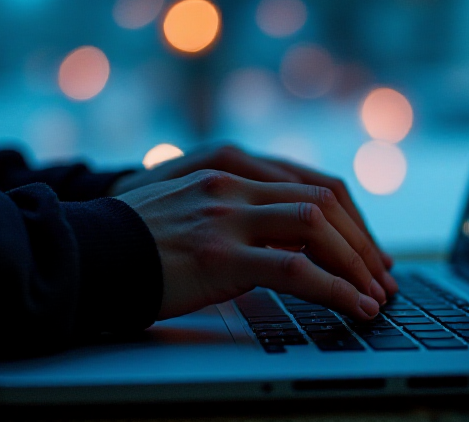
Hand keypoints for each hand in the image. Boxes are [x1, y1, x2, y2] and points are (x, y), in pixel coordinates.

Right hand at [115, 169, 396, 320]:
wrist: (85, 250)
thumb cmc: (135, 233)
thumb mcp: (188, 196)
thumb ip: (233, 199)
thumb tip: (282, 229)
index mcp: (230, 161)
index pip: (313, 182)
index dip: (352, 218)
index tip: (369, 249)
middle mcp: (233, 178)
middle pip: (324, 201)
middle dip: (364, 243)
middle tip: (383, 278)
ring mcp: (227, 213)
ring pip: (318, 227)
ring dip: (357, 264)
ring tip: (373, 296)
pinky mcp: (220, 253)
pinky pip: (297, 268)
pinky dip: (335, 289)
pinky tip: (352, 307)